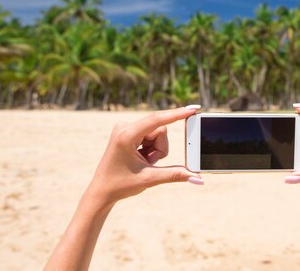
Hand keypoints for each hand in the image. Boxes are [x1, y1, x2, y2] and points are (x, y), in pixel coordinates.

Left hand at [85, 106, 203, 206]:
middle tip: (148, 163)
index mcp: (126, 136)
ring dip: (156, 150)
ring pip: (157, 133)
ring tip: (143, 162)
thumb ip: (175, 175)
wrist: (101, 191)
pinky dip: (150, 148)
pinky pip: (150, 134)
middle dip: (160, 149)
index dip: (177, 114)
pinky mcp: (128, 130)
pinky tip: (140, 158)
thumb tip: (198, 178)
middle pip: (160, 130)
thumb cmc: (121, 185)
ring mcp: (126, 127)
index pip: (158, 120)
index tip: (194, 109)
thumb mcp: (150, 179)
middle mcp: (125, 127)